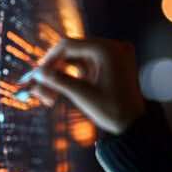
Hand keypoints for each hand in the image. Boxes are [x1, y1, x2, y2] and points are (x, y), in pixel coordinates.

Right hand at [21, 36, 145, 134]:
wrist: (135, 126)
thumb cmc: (112, 112)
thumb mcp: (82, 95)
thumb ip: (58, 81)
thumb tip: (37, 74)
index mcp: (107, 49)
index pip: (68, 45)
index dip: (49, 58)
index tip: (36, 73)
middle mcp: (114, 46)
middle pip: (74, 50)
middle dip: (57, 67)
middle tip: (42, 84)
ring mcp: (117, 54)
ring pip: (80, 58)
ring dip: (66, 73)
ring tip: (52, 96)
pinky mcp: (116, 64)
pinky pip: (91, 64)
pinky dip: (79, 75)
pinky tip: (69, 90)